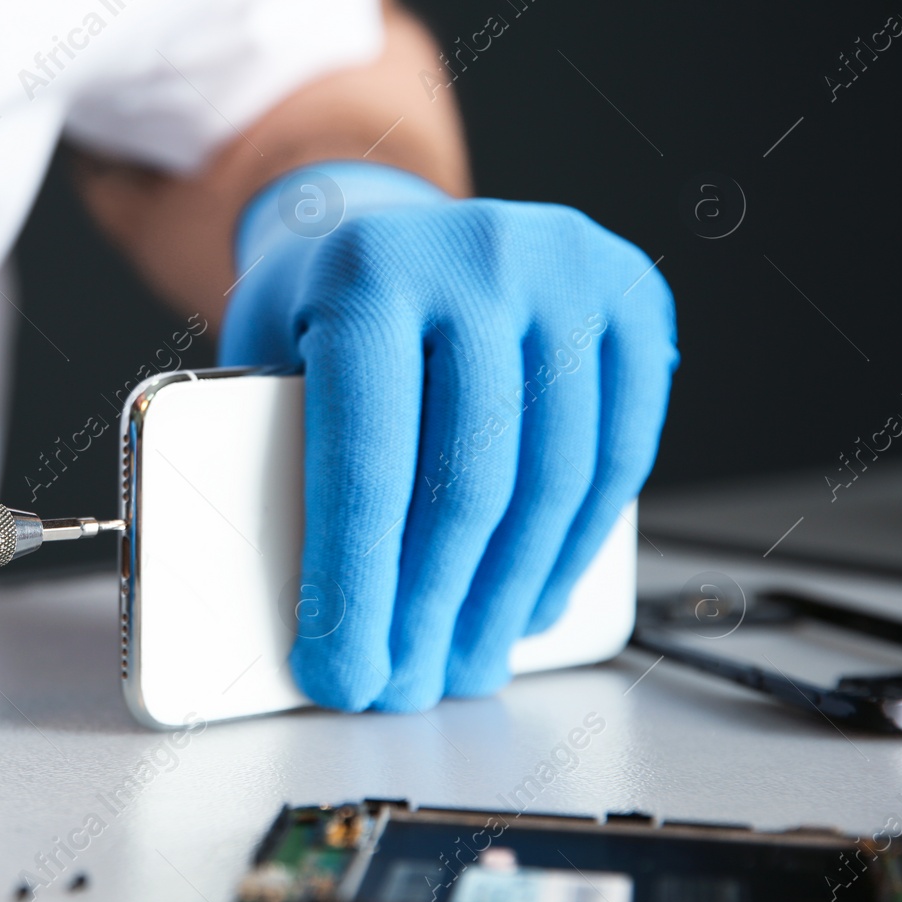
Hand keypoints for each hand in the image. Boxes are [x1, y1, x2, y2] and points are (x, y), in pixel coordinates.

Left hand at [220, 162, 675, 711]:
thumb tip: (317, 611)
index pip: (366, 460)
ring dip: (509, 596)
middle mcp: (475, 258)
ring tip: (470, 658)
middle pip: (466, 481)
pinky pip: (618, 452)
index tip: (346, 670)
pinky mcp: (631, 294)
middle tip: (411, 683)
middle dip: (434, 609)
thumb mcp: (269, 360)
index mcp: (364, 273)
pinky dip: (575, 542)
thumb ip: (281, 459)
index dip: (357, 586)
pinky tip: (533, 597)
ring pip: (551, 479)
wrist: (389, 217)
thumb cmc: (320, 308)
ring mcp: (565, 269)